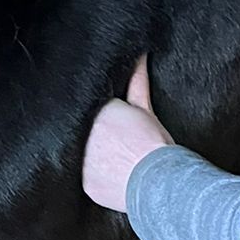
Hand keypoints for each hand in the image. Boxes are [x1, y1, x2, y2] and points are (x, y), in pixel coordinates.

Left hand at [83, 57, 173, 212]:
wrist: (160, 180)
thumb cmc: (154, 144)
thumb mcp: (145, 110)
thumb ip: (137, 82)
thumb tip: (140, 57)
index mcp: (97, 113)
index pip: (87, 109)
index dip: (95, 115)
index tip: (107, 124)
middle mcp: (83, 135)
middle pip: (80, 131)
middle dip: (89, 134)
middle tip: (108, 142)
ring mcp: (82, 160)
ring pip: (80, 154)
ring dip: (89, 154)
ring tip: (109, 159)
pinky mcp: (85, 182)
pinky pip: (84, 177)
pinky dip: (94, 176)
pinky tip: (107, 174)